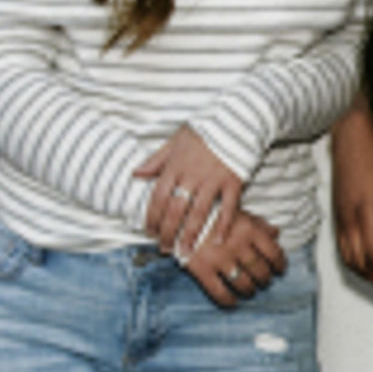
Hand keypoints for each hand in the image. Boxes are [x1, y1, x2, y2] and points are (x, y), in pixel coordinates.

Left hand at [135, 126, 248, 256]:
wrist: (236, 119)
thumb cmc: (205, 130)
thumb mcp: (175, 140)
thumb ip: (156, 160)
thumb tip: (136, 174)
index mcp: (175, 165)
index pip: (158, 197)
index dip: (152, 217)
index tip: (149, 232)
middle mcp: (192, 175)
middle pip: (175, 210)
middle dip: (167, 232)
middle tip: (164, 248)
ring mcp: (213, 180)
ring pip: (198, 213)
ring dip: (190, 235)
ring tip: (185, 251)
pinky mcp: (233, 182)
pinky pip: (228, 208)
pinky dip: (223, 225)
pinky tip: (217, 240)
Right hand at [191, 212, 286, 308]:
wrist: (179, 214)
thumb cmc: (211, 212)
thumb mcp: (237, 212)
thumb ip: (257, 223)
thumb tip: (275, 233)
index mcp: (249, 230)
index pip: (274, 253)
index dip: (280, 265)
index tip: (280, 270)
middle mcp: (238, 246)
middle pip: (260, 271)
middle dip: (265, 279)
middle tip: (263, 281)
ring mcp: (220, 259)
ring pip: (244, 284)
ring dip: (250, 290)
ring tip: (249, 290)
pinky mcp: (203, 270)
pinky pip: (220, 292)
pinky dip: (229, 300)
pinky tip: (232, 301)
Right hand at [328, 104, 372, 298]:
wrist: (350, 138)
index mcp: (366, 215)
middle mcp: (349, 221)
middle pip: (360, 265)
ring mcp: (340, 219)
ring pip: (348, 260)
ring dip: (366, 275)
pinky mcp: (337, 216)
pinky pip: (343, 249)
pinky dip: (355, 263)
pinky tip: (368, 264)